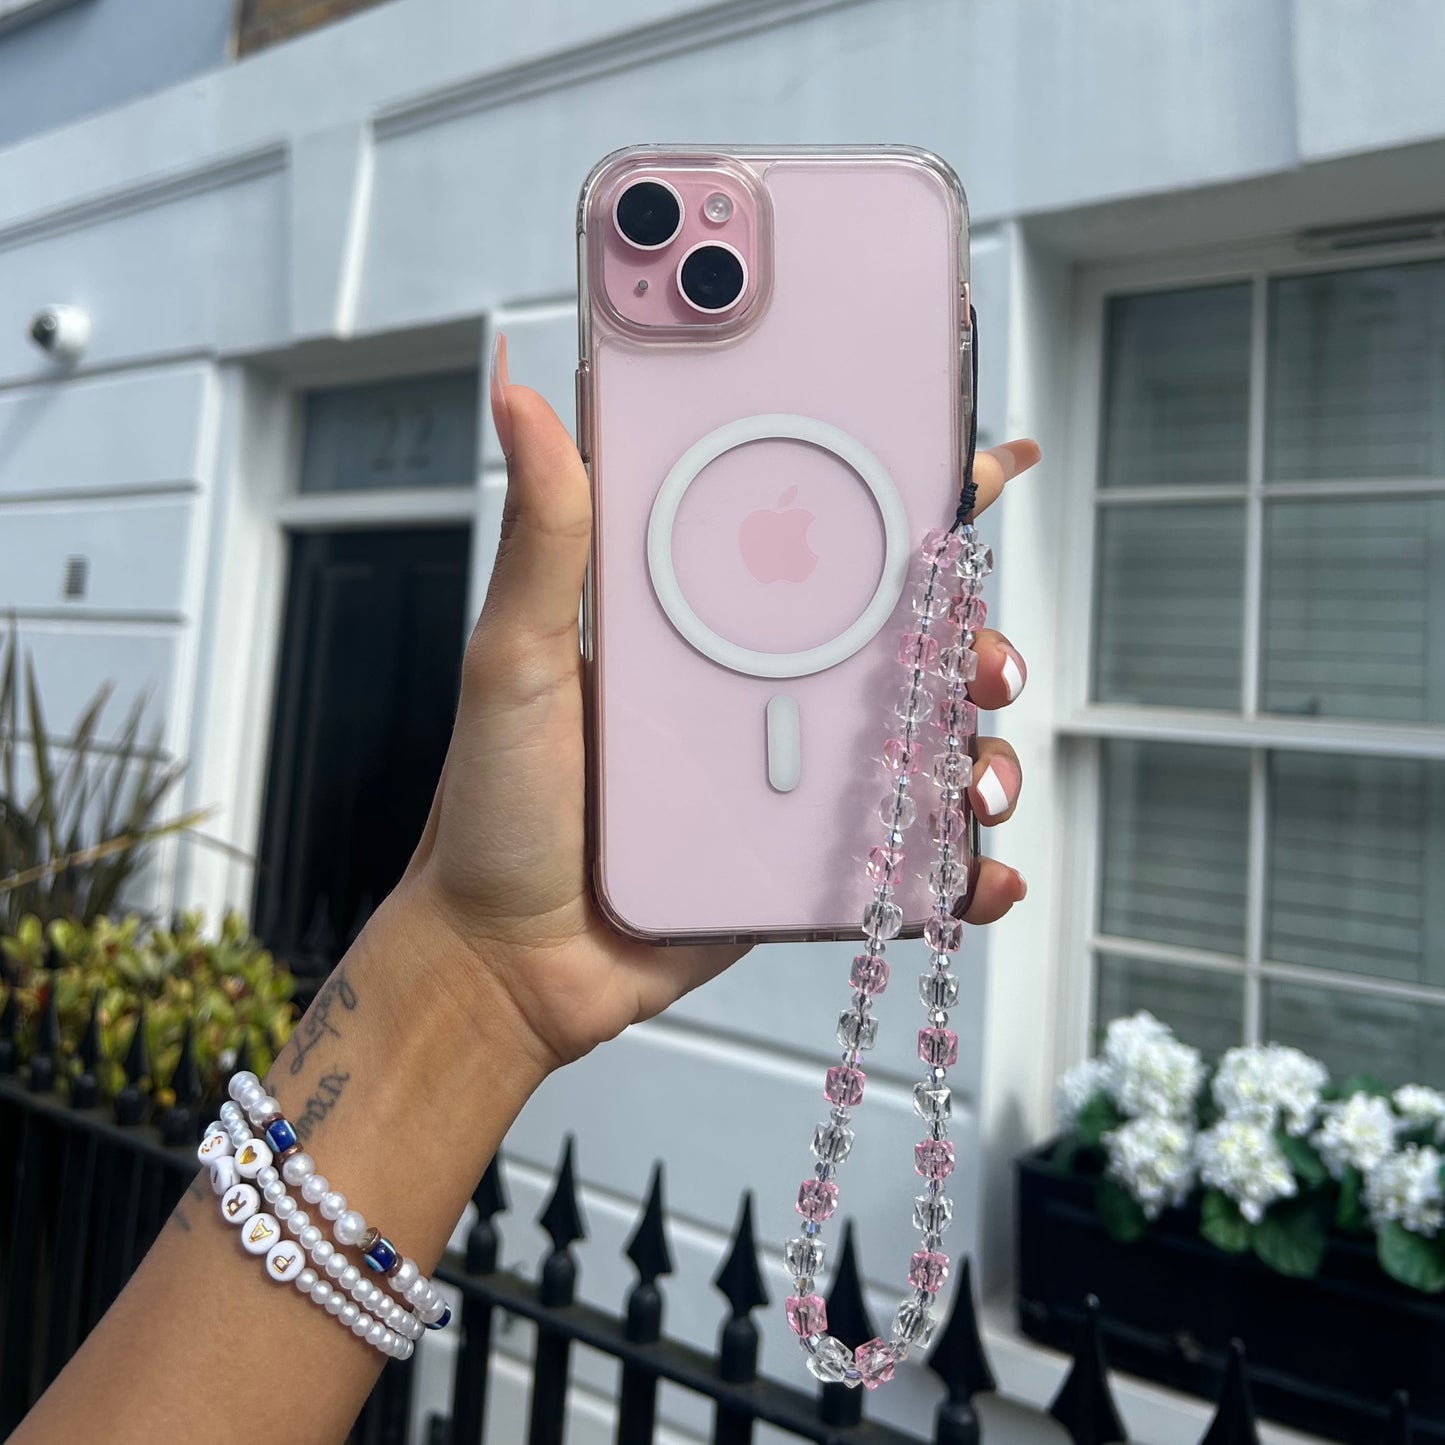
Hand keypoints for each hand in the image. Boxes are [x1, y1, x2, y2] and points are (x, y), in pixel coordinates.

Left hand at [399, 336, 1038, 1071]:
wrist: (505, 960)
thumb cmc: (498, 805)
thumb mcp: (517, 658)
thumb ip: (543, 532)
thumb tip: (519, 391)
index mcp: (707, 620)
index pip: (822, 533)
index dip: (907, 490)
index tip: (976, 460)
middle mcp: (763, 688)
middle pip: (904, 636)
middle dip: (969, 631)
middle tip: (974, 650)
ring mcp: (794, 778)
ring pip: (924, 741)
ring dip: (979, 747)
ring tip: (971, 776)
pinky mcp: (807, 862)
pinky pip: (904, 855)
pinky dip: (960, 866)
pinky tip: (973, 872)